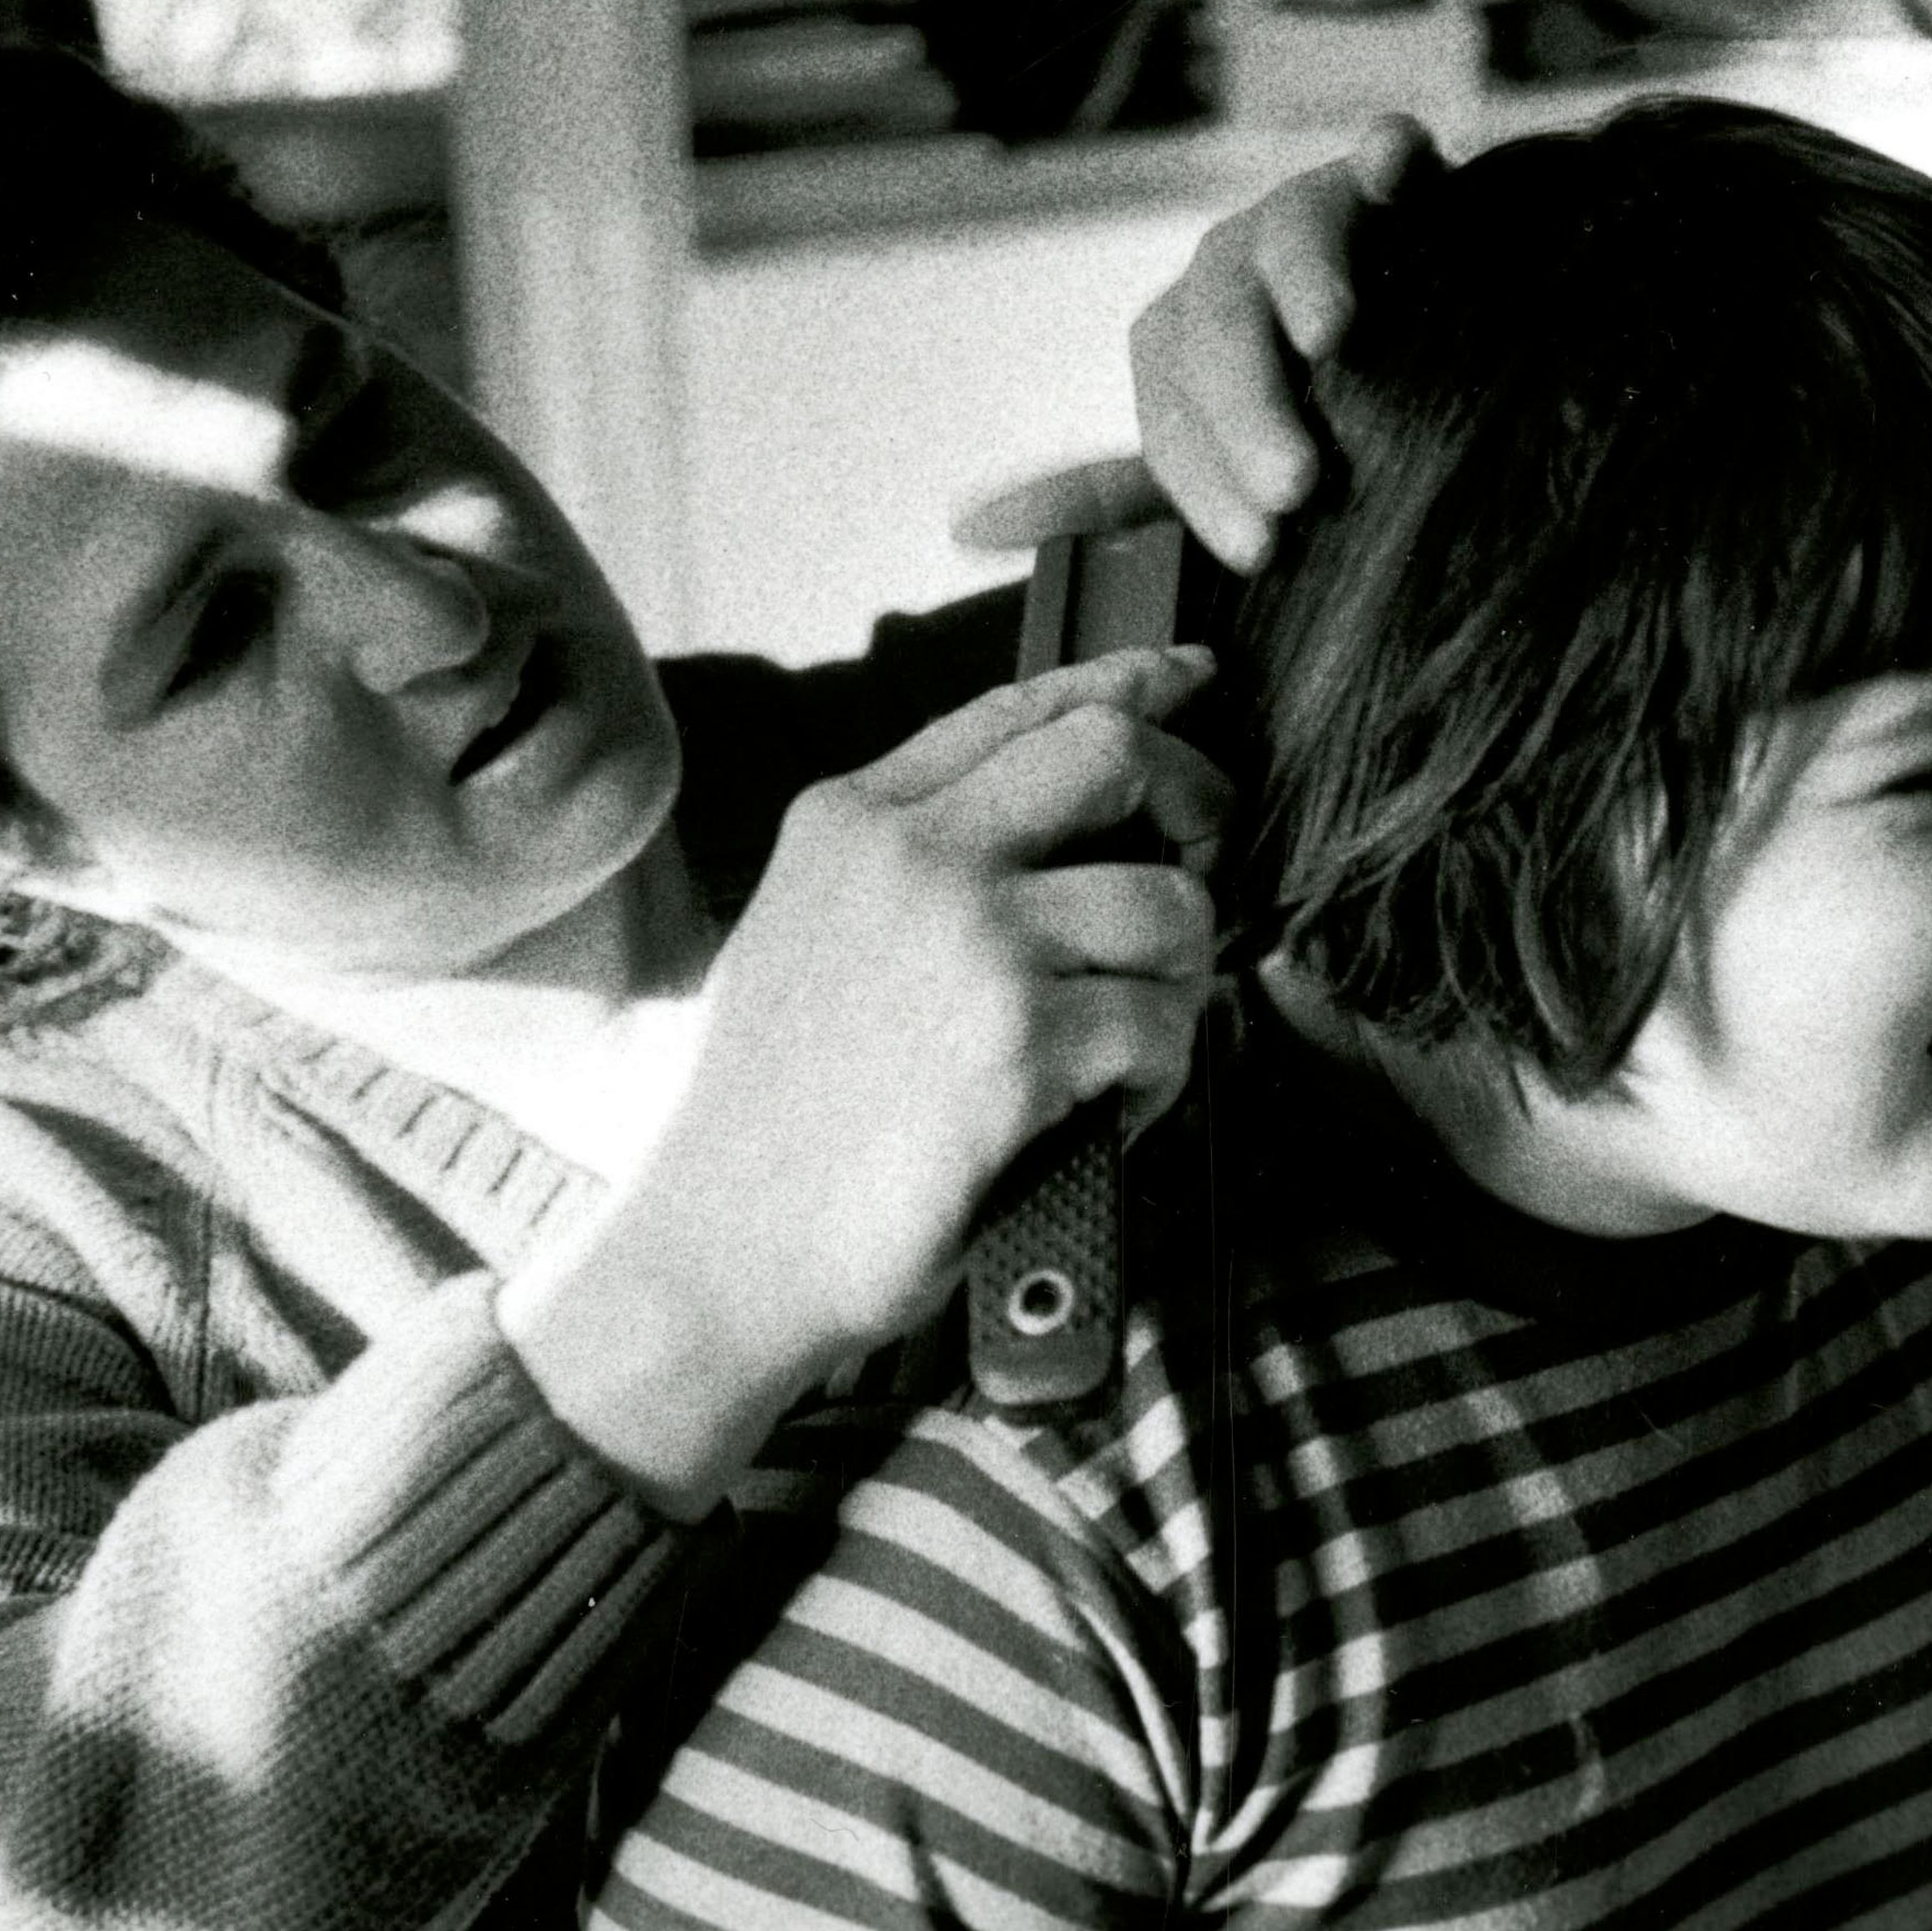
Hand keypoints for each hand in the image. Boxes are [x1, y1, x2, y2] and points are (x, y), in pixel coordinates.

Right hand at [499, 645, 1227, 1516]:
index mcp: (854, 820)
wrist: (727, 1249)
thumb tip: (1059, 824)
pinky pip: (1167, 1023)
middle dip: (1196, 805)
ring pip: (1171, 905)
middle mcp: (914, 856)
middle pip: (1118, 757)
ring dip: (1178, 981)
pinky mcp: (1023, 1042)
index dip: (1130, 683)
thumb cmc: (774, 1119)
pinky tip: (1108, 1111)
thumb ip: (907, 862)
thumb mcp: (805, 933)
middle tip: (1204, 871)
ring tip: (1125, 1045)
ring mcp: (973, 942)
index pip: (1021, 707)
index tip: (1191, 681)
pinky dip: (1161, 1077)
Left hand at [1128, 114, 1436, 570]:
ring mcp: (1310, 219)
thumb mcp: (1205, 460)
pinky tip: (1388, 164)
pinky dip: (1386, 152)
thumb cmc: (1305, 416)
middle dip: (1249, 405)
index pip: (1173, 412)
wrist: (1429, 333)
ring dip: (1301, 280)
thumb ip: (1111, 496)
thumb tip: (972, 529)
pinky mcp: (1392, 180)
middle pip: (1217, 326)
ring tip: (1332, 337)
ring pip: (1286, 234)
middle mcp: (1233, 273)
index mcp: (1184, 342)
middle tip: (1296, 485)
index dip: (1205, 482)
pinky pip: (1388, 153)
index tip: (1257, 552)